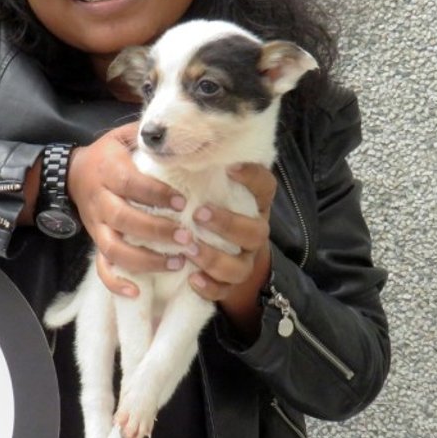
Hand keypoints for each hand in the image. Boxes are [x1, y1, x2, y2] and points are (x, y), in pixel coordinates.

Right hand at [67, 123, 185, 297]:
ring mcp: (97, 225)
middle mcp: (101, 201)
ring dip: (145, 260)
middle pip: (124, 219)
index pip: (131, 184)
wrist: (70, 173)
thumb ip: (146, 136)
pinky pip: (101, 267)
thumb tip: (178, 132)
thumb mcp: (121, 137)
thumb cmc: (107, 156)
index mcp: (108, 171)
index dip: (156, 194)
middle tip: (187, 237)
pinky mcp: (95, 242)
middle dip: (157, 231)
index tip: (182, 202)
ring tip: (177, 263)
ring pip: (114, 248)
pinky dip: (116, 282)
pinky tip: (137, 292)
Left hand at [178, 163, 275, 335]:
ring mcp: (244, 260)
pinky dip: (209, 287)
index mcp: (254, 204)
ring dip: (214, 257)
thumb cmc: (206, 206)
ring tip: (190, 248)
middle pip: (256, 231)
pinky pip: (224, 291)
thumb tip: (170, 146)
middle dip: (227, 223)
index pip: (265, 187)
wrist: (221, 251)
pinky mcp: (229, 284)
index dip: (252, 177)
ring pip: (240, 266)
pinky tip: (192, 278)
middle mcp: (254, 232)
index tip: (230, 167)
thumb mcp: (208, 187)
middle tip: (199, 214)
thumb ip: (199, 171)